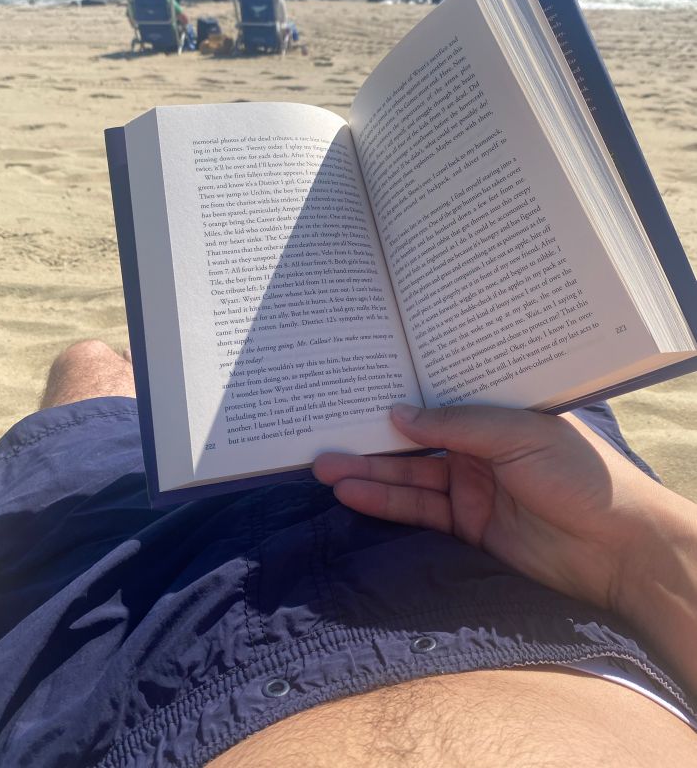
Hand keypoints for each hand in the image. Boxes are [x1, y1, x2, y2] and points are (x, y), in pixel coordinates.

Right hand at [313, 404, 668, 614]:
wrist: (619, 549)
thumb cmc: (580, 476)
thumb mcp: (518, 434)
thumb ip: (457, 426)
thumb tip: (399, 414)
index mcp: (497, 418)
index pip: (438, 405)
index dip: (399, 401)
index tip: (356, 394)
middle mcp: (480, 451)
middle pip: (416, 445)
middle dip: (372, 443)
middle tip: (325, 438)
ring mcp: (473, 491)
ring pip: (411, 480)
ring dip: (369, 476)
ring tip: (324, 468)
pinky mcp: (468, 529)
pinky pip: (420, 513)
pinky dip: (387, 505)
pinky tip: (354, 495)